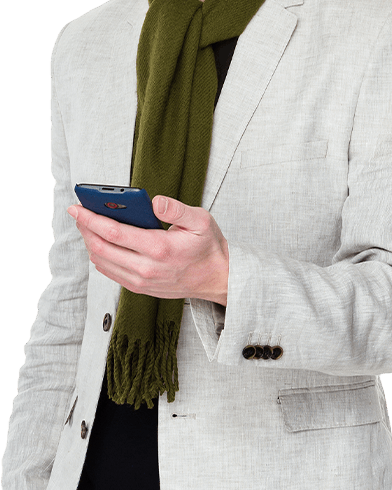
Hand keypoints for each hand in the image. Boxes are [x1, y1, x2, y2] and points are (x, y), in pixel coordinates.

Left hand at [67, 196, 228, 305]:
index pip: (114, 232)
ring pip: (102, 261)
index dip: (91, 218)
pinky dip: (99, 256)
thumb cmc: (208, 247)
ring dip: (89, 242)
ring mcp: (141, 280)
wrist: (216, 278)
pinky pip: (110, 272)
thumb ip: (176, 209)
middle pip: (101, 248)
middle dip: (84, 228)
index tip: (78, 207)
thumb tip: (155, 201)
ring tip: (87, 224)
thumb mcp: (200, 221)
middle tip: (77, 213)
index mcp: (159, 248)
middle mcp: (146, 268)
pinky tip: (99, 242)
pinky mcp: (139, 287)